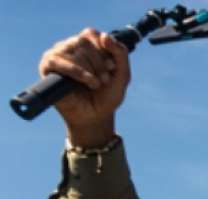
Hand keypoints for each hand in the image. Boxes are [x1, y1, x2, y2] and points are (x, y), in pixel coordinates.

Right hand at [39, 29, 129, 146]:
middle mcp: (70, 47)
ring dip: (90, 68)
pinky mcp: (47, 66)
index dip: (104, 48)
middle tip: (105, 80)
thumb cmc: (107, 96)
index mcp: (87, 45)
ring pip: (73, 49)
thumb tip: (105, 35)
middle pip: (83, 41)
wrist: (95, 117)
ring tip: (96, 84)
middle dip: (99, 62)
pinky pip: (58, 60)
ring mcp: (57, 55)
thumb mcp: (122, 75)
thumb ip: (120, 54)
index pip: (92, 33)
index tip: (112, 66)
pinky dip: (77, 72)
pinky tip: (88, 82)